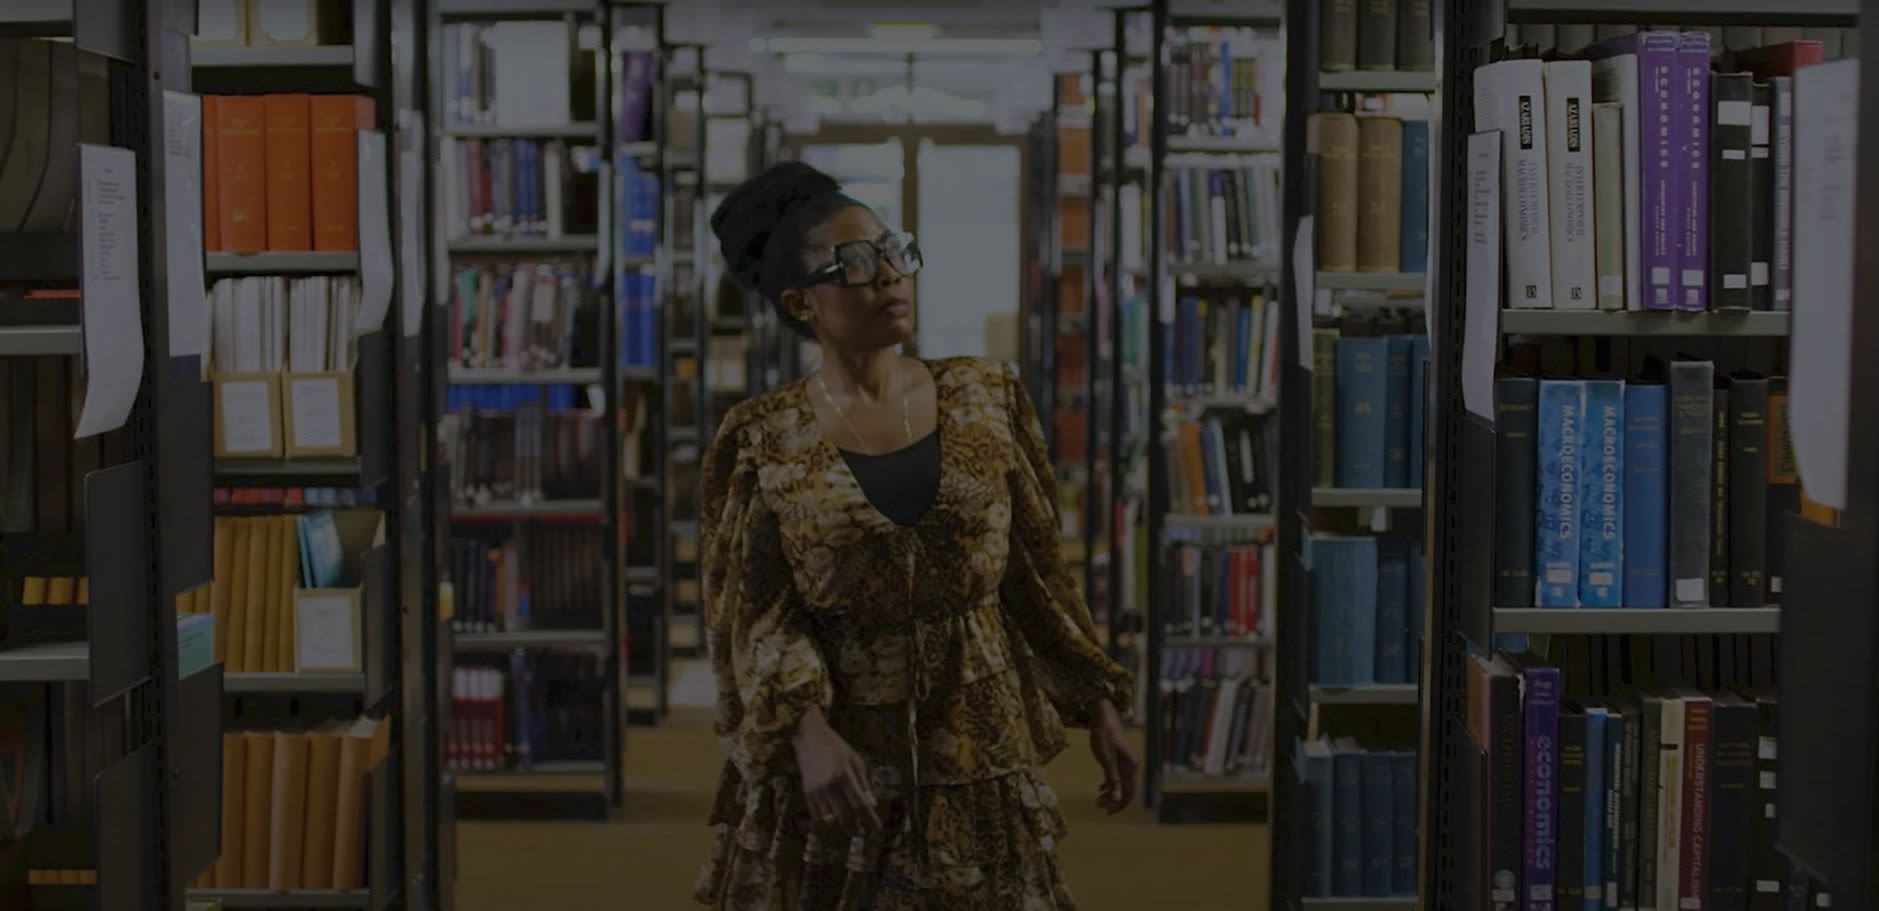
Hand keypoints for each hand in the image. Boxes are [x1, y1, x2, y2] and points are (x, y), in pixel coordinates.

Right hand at [791, 707, 881, 832]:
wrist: (809, 739)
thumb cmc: (837, 749)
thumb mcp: (856, 761)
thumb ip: (864, 784)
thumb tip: (872, 805)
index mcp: (846, 776)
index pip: (860, 804)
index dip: (869, 819)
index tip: (876, 829)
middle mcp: (831, 786)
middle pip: (845, 817)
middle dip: (855, 829)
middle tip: (862, 831)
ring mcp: (817, 791)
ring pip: (830, 820)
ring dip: (840, 826)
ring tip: (848, 825)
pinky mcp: (807, 794)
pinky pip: (818, 816)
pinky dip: (827, 820)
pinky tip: (834, 818)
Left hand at [1087, 699, 1138, 814]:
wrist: (1102, 714)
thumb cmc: (1103, 734)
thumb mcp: (1106, 758)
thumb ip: (1112, 778)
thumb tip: (1118, 798)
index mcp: (1131, 766)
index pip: (1129, 793)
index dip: (1119, 805)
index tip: (1106, 812)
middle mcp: (1132, 765)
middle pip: (1126, 790)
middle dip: (1113, 800)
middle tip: (1097, 805)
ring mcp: (1126, 762)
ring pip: (1121, 784)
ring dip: (1111, 793)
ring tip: (1097, 799)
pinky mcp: (1119, 758)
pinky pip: (1118, 776)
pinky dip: (1110, 784)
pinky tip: (1101, 788)